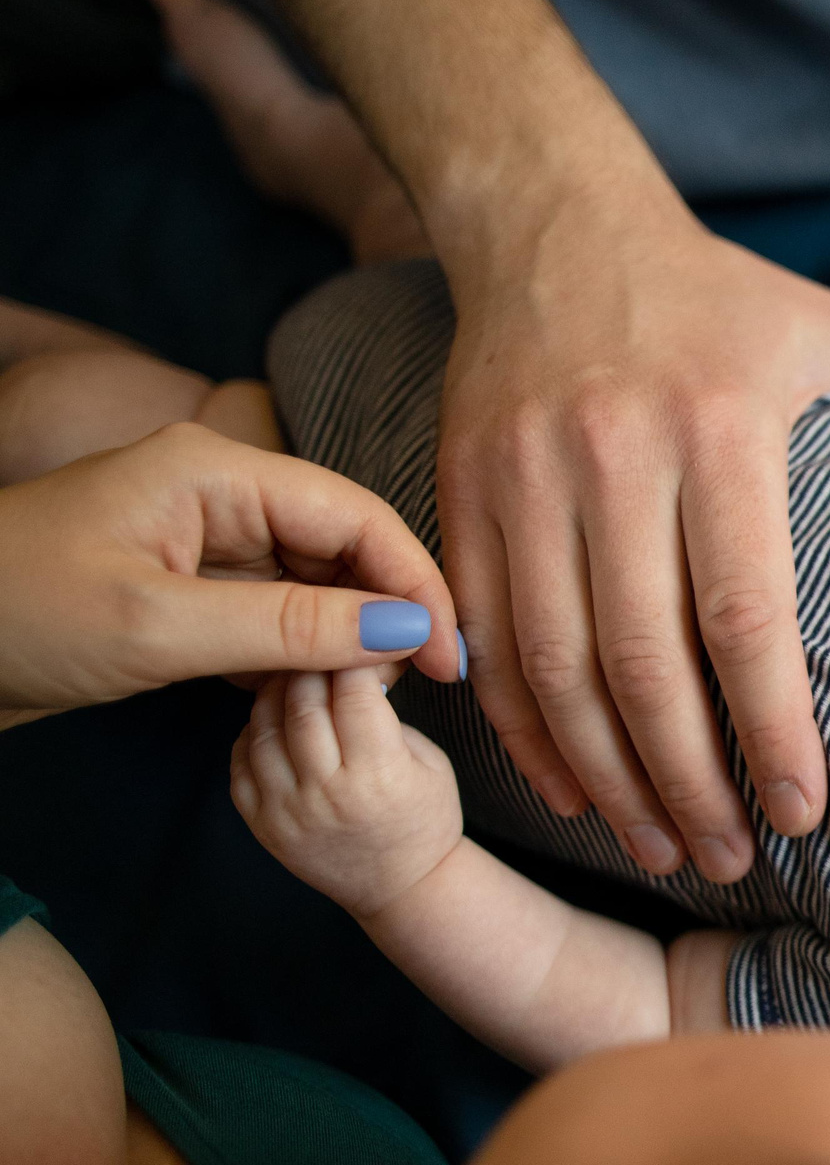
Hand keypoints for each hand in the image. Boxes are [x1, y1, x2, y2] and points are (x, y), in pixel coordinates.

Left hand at [0, 425, 458, 724]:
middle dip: (387, 610)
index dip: (417, 584)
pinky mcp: (186, 581)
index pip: (357, 515)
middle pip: (345, 542)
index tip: (452, 659)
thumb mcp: (160, 628)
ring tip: (367, 695)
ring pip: (315, 579)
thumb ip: (293, 627)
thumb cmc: (13, 617)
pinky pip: (274, 607)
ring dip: (345, 635)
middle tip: (416, 686)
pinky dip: (298, 650)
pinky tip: (308, 692)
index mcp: (214, 469)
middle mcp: (217, 489)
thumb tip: (412, 631)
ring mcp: (201, 535)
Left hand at [231, 667, 465, 919]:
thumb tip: (356, 651)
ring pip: (263, 724)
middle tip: (320, 644)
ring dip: (277, 690)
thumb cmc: (424, 815)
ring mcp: (286, 811)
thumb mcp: (429, 758)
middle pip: (302, 700)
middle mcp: (327, 793)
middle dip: (311, 662)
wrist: (400, 887)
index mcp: (380, 774)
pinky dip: (254, 728)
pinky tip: (277, 718)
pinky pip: (241, 758)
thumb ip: (387, 711)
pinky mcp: (260, 824)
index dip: (353, 652)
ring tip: (296, 677)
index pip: (354, 689)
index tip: (358, 633)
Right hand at [436, 204, 829, 885]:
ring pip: (554, 664)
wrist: (553, 223)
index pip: (745, 612)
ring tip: (661, 848)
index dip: (773, 726)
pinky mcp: (459, 490)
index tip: (803, 810)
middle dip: (688, 781)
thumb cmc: (724, 295)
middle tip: (733, 859)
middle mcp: (615, 455)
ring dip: (607, 777)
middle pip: (642, 659)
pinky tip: (571, 790)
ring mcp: (524, 477)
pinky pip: (487, 634)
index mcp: (723, 427)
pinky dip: (523, 728)